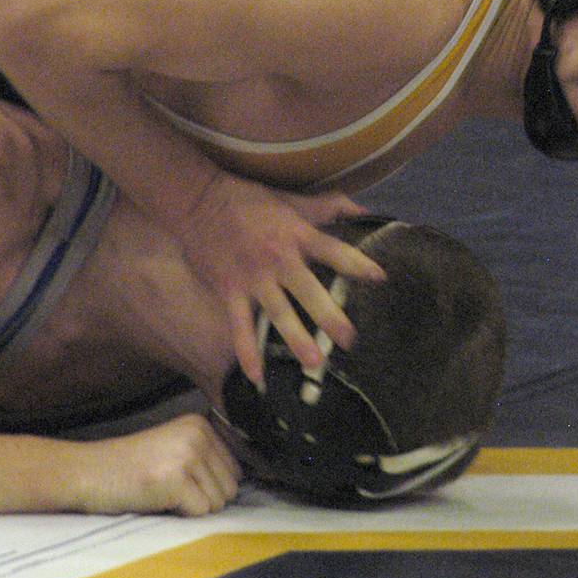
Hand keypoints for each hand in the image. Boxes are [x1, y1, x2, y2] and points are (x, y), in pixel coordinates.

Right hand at [83, 415, 241, 515]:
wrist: (91, 471)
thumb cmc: (132, 465)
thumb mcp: (175, 445)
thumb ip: (208, 453)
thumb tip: (246, 476)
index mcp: (201, 424)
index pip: (237, 468)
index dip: (211, 483)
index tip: (182, 476)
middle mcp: (198, 434)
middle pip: (232, 488)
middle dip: (204, 496)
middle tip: (171, 485)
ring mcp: (187, 456)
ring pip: (219, 502)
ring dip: (193, 505)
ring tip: (165, 489)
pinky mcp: (176, 480)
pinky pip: (201, 512)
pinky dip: (181, 513)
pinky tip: (159, 496)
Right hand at [176, 174, 385, 385]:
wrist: (197, 201)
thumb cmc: (248, 200)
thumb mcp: (291, 199)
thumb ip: (328, 207)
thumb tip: (366, 211)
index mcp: (297, 235)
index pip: (334, 250)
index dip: (358, 263)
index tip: (380, 278)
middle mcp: (278, 259)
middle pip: (309, 290)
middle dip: (330, 315)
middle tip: (349, 340)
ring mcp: (253, 278)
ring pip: (278, 313)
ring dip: (295, 338)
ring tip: (313, 362)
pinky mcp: (229, 291)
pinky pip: (240, 326)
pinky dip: (247, 352)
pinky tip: (257, 377)